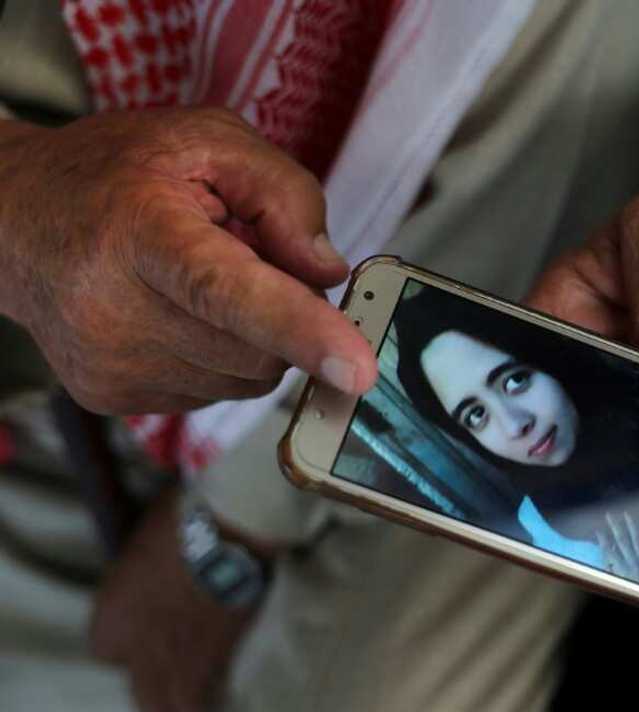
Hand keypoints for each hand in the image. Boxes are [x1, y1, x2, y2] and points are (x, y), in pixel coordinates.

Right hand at [0, 108, 375, 413]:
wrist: (14, 220)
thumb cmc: (116, 174)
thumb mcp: (207, 140)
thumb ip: (284, 192)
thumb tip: (328, 271)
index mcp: (141, 234)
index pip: (230, 292)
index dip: (301, 329)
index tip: (356, 370)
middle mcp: (114, 311)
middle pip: (258, 350)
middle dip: (284, 315)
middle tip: (248, 260)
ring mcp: (111, 365)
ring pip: (245, 379)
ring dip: (252, 337)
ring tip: (202, 284)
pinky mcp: (113, 397)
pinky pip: (215, 392)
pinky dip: (222, 357)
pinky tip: (182, 315)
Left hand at [90, 495, 262, 711]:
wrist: (224, 531)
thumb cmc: (177, 522)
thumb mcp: (140, 544)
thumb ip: (140, 572)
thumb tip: (152, 569)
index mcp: (110, 616)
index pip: (105, 650)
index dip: (125, 644)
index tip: (141, 633)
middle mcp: (136, 648)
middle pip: (140, 695)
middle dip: (151, 698)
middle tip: (162, 700)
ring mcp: (177, 658)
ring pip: (169, 706)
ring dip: (179, 711)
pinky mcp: (216, 656)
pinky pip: (207, 693)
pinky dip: (210, 699)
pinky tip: (215, 703)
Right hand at [596, 511, 638, 585]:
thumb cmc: (637, 593)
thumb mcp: (619, 584)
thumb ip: (611, 572)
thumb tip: (606, 559)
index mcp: (623, 570)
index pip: (609, 551)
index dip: (602, 539)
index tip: (597, 530)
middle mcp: (634, 562)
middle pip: (622, 540)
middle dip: (614, 526)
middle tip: (608, 514)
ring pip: (638, 538)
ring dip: (631, 525)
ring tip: (626, 514)